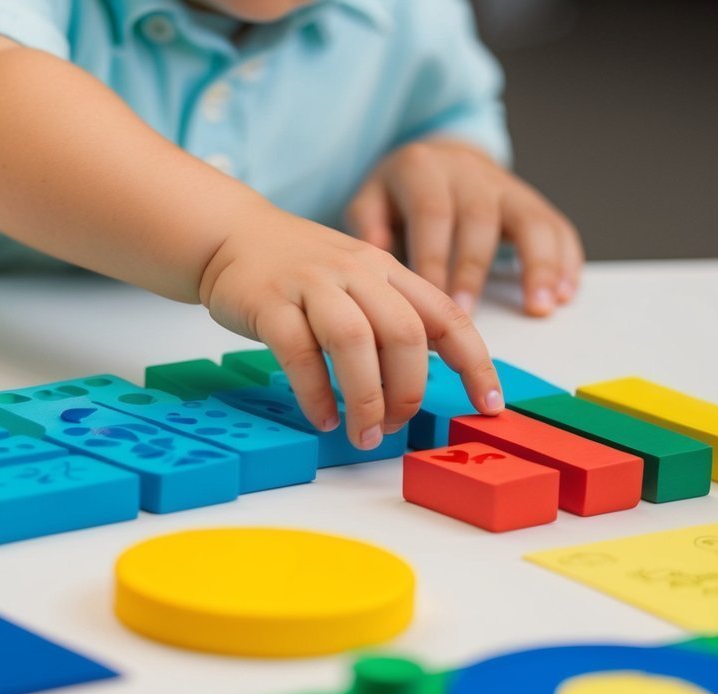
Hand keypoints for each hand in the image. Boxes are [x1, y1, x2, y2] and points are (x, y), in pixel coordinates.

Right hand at [198, 206, 503, 450]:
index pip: (446, 315)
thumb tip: (422, 376)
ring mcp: (311, 284)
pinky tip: (321, 417)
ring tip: (362, 434)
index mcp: (386, 269)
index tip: (487, 404)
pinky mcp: (269, 302)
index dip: (474, 362)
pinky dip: (314, 392)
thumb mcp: (356, 280)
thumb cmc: (298, 271)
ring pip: (354, 342)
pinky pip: (299, 351)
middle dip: (408, 391)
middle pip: (403, 333)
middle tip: (395, 426)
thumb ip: (389, 316)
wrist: (230, 234)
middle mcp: (356, 272)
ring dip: (364, 398)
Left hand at [345, 139, 583, 316]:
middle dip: (474, 270)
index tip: (432, 301)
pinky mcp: (531, 201)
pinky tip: (564, 294)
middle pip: (479, 218)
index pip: (432, 213)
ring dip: (539, 265)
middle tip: (467, 317)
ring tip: (539, 307)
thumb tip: (375, 250)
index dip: (435, 258)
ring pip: (530, 219)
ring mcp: (504, 185)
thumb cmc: (397, 196)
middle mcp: (468, 171)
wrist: (435, 160)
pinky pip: (556, 226)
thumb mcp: (369, 199)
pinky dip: (565, 260)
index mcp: (422, 168)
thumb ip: (367, 224)